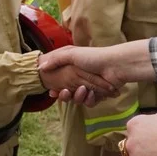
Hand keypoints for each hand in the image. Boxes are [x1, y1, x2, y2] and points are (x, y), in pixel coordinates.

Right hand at [40, 42, 154, 104]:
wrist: (115, 65)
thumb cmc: (93, 57)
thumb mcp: (71, 54)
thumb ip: (56, 60)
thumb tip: (41, 67)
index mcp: (74, 69)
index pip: (60, 81)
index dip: (55, 88)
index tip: (51, 92)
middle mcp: (81, 79)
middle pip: (68, 92)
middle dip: (64, 95)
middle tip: (63, 93)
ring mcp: (91, 87)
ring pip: (78, 99)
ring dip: (78, 97)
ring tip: (82, 90)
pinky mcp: (99, 95)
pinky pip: (90, 102)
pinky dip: (89, 99)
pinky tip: (91, 94)